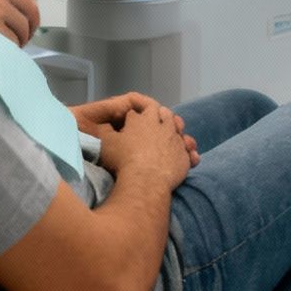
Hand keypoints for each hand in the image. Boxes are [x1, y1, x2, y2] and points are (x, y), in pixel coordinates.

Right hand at [0, 0, 40, 45]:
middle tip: (10, 45)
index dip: (27, 23)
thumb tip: (12, 19)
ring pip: (18, 36)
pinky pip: (6, 46)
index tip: (23, 33)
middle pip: (28, 21)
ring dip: (10, 46)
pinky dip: (1, 52)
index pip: (29, 5)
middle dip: (22, 36)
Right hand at [75, 94, 198, 166]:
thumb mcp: (106, 143)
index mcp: (141, 119)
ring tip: (172, 136)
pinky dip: (189, 152)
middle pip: (162, 112)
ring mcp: (175, 139)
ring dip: (176, 129)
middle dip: (159, 114)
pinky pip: (189, 151)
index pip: (138, 110)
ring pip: (178, 127)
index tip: (130, 121)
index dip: (134, 116)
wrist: (146, 180)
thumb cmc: (123, 160)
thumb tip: (101, 126)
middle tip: (155, 122)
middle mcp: (161, 124)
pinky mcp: (184, 155)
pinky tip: (189, 157)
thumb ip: (104, 132)